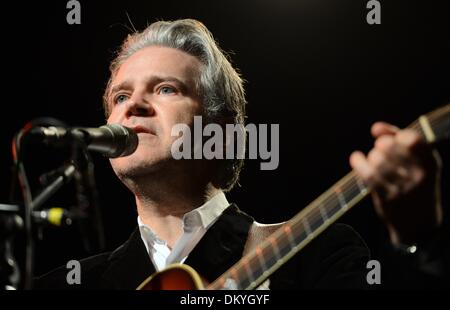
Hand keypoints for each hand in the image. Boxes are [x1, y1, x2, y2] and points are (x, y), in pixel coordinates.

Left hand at [350, 122, 442, 245]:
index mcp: (430, 162)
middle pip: (389, 148)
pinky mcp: (388, 198)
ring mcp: (404, 188)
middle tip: (380, 149)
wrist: (420, 223)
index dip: (397, 135)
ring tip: (373, 158)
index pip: (412, 140)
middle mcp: (419, 175)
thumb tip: (375, 128)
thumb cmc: (416, 183)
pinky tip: (356, 158)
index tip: (391, 139)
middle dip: (381, 145)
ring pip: (378, 161)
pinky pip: (369, 175)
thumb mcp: (417, 161)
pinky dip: (359, 163)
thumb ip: (398, 139)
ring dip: (371, 156)